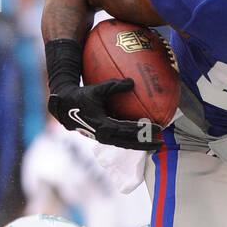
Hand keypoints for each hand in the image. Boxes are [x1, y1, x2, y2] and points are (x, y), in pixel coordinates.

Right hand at [47, 78, 161, 150]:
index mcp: (104, 127)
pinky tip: (144, 138)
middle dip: (146, 143)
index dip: (144, 131)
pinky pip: (122, 141)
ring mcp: (104, 139)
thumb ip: (114, 86)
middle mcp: (105, 136)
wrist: (64, 108)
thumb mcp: (97, 89)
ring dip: (141, 145)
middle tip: (161, 143)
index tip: (158, 129)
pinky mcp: (104, 137)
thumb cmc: (81, 97)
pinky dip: (133, 141)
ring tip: (156, 144)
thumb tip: (132, 81)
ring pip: (127, 144)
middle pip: (130, 143)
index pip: (129, 131)